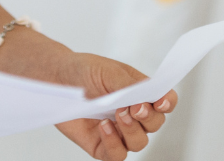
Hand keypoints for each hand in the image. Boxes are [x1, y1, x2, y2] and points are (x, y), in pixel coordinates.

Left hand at [52, 52, 176, 158]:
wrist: (56, 79)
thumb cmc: (84, 71)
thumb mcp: (110, 71)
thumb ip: (130, 85)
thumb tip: (145, 98)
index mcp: (140, 93)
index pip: (165, 102)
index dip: (167, 103)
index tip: (160, 101)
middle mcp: (133, 115)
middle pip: (155, 124)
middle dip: (147, 117)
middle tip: (133, 107)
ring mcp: (119, 132)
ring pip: (139, 142)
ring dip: (132, 130)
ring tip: (117, 114)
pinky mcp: (103, 146)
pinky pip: (117, 155)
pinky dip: (114, 143)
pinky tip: (104, 127)